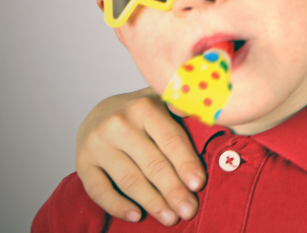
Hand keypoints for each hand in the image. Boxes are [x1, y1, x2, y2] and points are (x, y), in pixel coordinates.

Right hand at [75, 87, 204, 225]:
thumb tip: (209, 120)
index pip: (170, 140)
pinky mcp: (82, 162)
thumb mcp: (164, 101)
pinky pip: (99, 190)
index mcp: (145, 107)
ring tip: (170, 218)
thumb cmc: (142, 112)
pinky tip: (136, 216)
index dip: (185, 163)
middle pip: (152, 163)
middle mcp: (118, 124)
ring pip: (129, 180)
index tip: (198, 184)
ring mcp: (97, 144)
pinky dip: (117, 206)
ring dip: (152, 202)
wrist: (101, 111)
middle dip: (173, 190)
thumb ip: (184, 110)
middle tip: (188, 210)